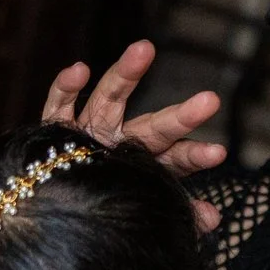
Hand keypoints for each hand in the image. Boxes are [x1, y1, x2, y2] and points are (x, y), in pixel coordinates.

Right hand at [42, 40, 226, 231]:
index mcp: (145, 164)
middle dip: (180, 118)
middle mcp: (121, 142)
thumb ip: (180, 213)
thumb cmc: (102, 205)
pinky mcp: (56, 127)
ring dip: (125, 75)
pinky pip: (59, 104)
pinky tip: (79, 70)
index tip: (218, 154)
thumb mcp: (142, 210)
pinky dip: (66, 87)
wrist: (52, 205)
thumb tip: (214, 220)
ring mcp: (89, 130)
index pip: (176, 158)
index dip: (195, 156)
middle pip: (154, 127)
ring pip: (109, 99)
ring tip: (145, 49)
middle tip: (211, 101)